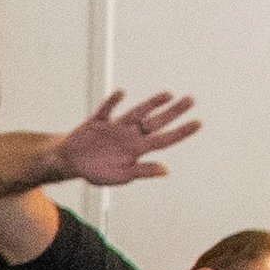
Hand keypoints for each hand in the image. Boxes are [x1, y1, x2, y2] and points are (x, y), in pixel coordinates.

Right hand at [57, 89, 199, 186]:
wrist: (71, 162)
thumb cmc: (97, 171)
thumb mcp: (120, 176)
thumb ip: (142, 171)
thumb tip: (165, 170)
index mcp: (137, 150)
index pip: (164, 139)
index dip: (181, 132)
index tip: (198, 123)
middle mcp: (130, 135)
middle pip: (155, 122)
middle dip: (173, 112)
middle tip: (191, 100)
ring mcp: (115, 127)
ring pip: (137, 112)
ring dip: (151, 104)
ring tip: (169, 95)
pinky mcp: (97, 121)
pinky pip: (107, 110)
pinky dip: (113, 102)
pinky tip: (122, 93)